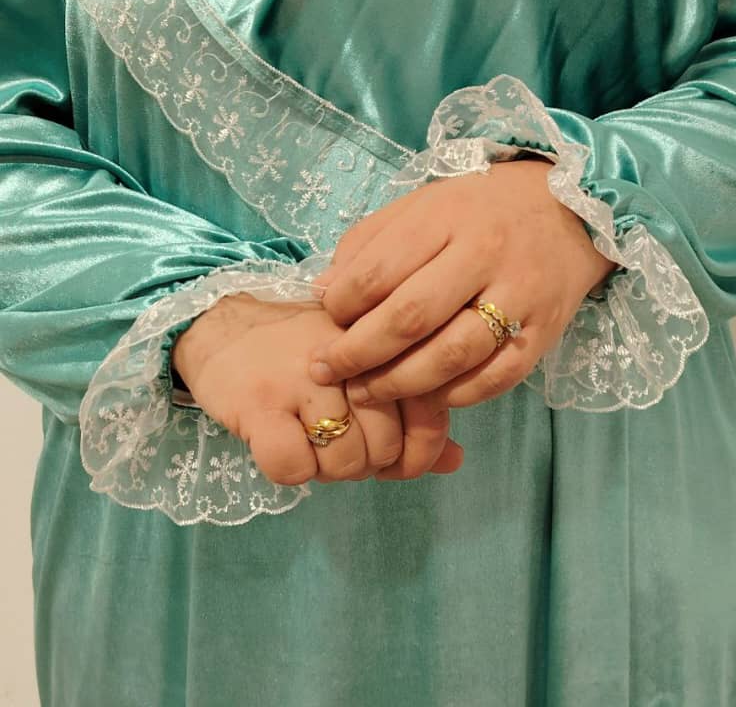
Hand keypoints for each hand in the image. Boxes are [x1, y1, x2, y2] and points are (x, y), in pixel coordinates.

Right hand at [172, 293, 463, 484]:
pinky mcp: (260, 403)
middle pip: (386, 445)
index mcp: (380, 340)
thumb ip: (410, 410)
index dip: (419, 450)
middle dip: (368, 463)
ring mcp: (302, 378)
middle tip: (340, 446)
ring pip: (345, 461)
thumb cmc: (298, 351)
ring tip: (311, 444)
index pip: (427, 410)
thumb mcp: (360, 366)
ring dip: (328, 470)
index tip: (397, 458)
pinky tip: (282, 446)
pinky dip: (291, 470)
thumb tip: (455, 461)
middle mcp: (347, 356)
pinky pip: (294, 467)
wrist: (222, 321)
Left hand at [307, 158, 618, 410]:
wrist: (569, 211)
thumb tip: (322, 291)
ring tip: (366, 392)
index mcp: (446, 217)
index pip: (379, 270)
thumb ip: (369, 243)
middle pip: (410, 317)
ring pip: (451, 355)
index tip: (325, 321)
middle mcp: (483, 254)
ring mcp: (519, 296)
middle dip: (358, 354)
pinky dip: (454, 395)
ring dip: (399, 384)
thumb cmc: (479, 210)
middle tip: (326, 371)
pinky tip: (426, 395)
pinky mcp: (544, 332)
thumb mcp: (422, 206)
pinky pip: (494, 378)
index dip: (341, 305)